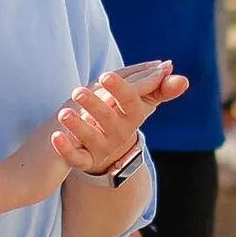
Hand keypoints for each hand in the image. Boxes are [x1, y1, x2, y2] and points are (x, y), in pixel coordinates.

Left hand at [49, 65, 181, 176]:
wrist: (113, 151)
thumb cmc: (126, 115)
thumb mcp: (143, 102)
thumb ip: (161, 88)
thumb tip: (180, 76)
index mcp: (132, 114)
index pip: (130, 101)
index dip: (120, 89)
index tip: (106, 76)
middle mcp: (119, 132)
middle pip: (108, 119)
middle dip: (95, 105)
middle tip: (78, 91)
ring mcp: (102, 147)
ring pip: (90, 138)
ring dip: (77, 126)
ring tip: (64, 113)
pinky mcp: (86, 160)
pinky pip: (76, 158)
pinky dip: (65, 149)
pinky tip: (55, 136)